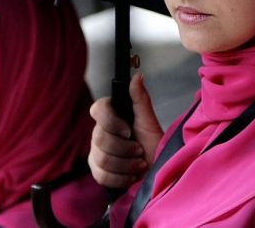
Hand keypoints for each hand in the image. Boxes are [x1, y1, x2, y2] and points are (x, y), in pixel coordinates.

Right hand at [88, 73, 163, 187]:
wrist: (158, 172)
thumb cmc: (154, 146)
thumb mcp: (149, 122)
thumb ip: (140, 99)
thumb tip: (137, 76)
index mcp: (111, 117)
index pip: (97, 109)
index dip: (111, 121)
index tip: (129, 131)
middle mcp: (99, 133)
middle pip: (100, 138)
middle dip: (125, 149)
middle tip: (140, 151)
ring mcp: (96, 152)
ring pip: (101, 158)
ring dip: (126, 164)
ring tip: (140, 164)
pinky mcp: (97, 171)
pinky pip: (101, 175)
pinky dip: (120, 178)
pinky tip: (131, 176)